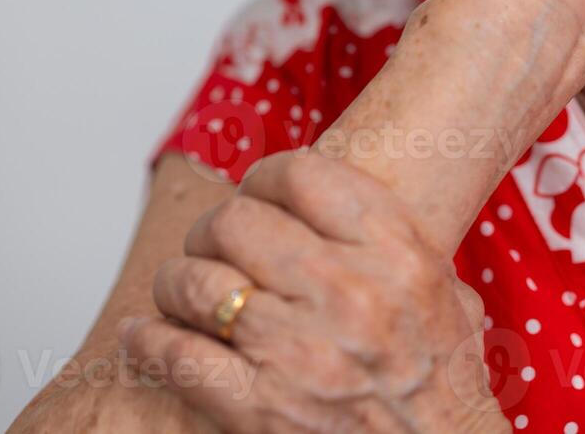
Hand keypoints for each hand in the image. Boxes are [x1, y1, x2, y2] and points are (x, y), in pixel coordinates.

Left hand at [120, 152, 510, 432]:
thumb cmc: (441, 384)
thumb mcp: (441, 287)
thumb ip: (384, 236)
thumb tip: (319, 194)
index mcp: (393, 253)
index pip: (298, 175)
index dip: (261, 179)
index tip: (253, 195)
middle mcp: (346, 293)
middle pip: (235, 222)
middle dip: (211, 232)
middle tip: (211, 247)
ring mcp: (298, 352)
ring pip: (196, 283)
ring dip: (176, 283)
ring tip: (179, 291)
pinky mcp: (260, 409)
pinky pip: (178, 355)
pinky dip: (150, 341)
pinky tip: (143, 335)